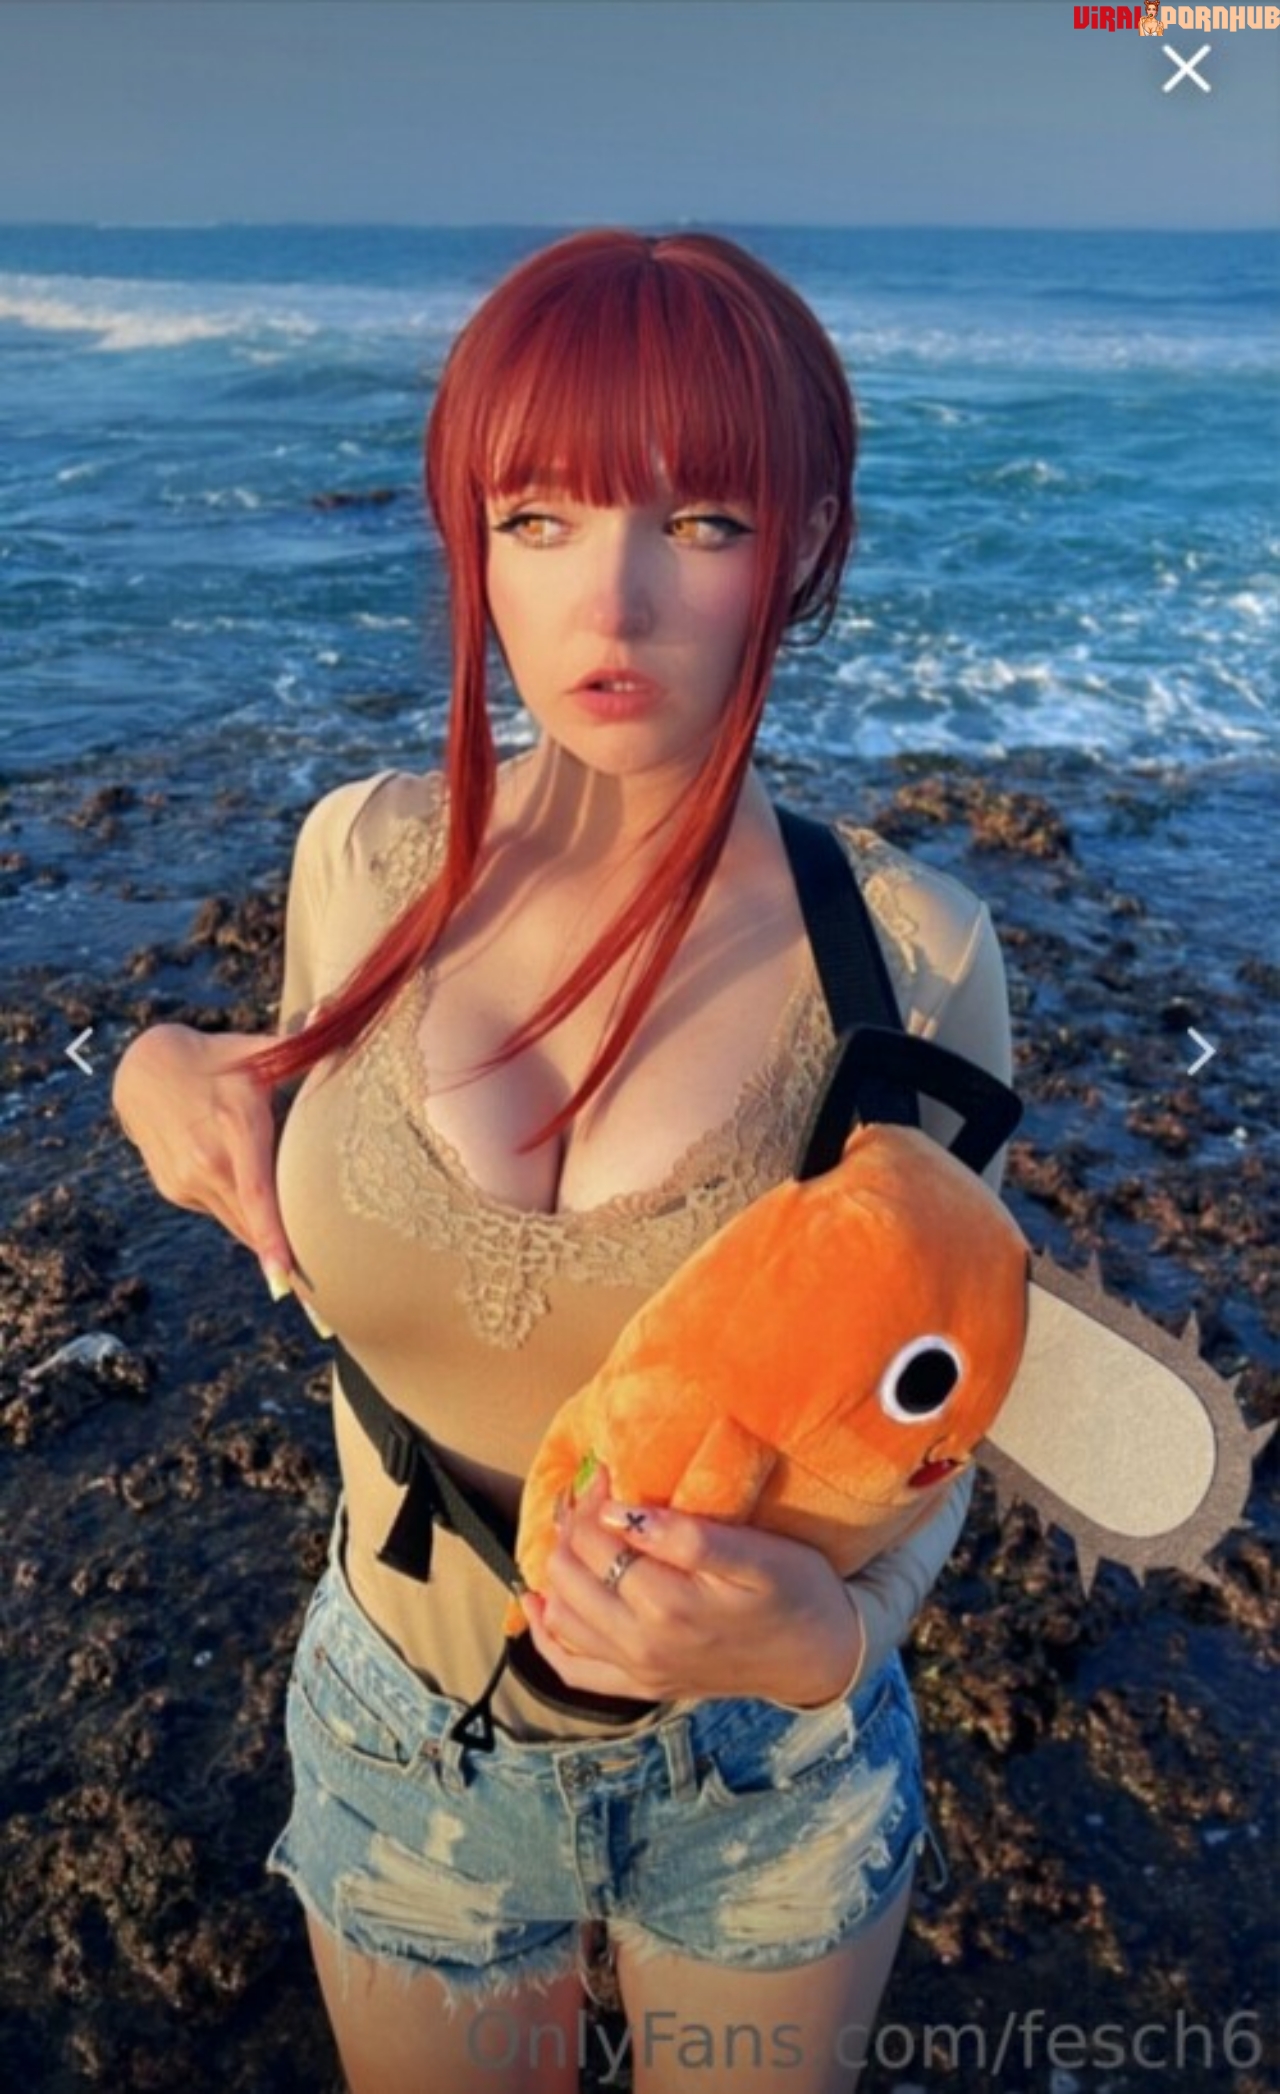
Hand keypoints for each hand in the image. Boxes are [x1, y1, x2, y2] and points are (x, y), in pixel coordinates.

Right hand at [112, 1023, 296, 1288]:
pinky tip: (248, 1191)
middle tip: (319, 1296)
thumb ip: (302, 1045)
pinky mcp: (174, 1190)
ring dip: (263, 1235)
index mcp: (235, 1130)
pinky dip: (239, 1211)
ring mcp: (185, 1181)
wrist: (143, 1070)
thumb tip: (337, 1012)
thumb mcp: (258, 1053)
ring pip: (237, 1223)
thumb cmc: (218, 1060)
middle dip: (283, 1255)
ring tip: (296, 1258)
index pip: (257, 1195)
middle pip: (252, 1223)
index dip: (272, 1239)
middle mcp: (206, 1163)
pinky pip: (220, 1212)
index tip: (285, 1278)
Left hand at [519, 1465, 863, 1707]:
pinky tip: (537, 1603)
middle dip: (571, 1525)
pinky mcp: (642, 1686)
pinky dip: (547, 1635)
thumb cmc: (797, 1590)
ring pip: (562, 1614)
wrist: (822, 1654)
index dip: (593, 1498)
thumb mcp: (757, 1554)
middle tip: (593, 1492)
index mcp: (669, 1605)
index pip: (596, 1538)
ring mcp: (639, 1671)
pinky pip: (573, 1670)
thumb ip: (688, 1537)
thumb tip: (620, 1514)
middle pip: (570, 1573)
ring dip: (556, 1567)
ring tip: (576, 1530)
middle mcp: (643, 1644)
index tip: (608, 1470)